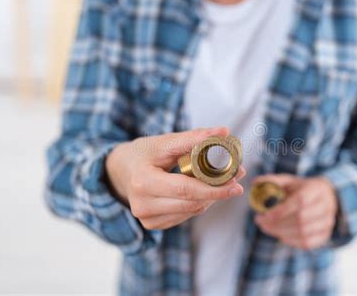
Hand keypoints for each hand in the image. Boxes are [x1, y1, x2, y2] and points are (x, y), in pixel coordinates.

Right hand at [105, 127, 245, 229]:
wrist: (119, 171)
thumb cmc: (143, 153)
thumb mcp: (164, 142)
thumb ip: (193, 138)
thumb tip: (224, 131)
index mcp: (143, 181)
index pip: (185, 189)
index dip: (214, 188)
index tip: (236, 182)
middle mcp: (142, 205)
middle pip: (192, 203)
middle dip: (218, 191)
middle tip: (237, 178)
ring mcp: (146, 219)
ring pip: (192, 210)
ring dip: (211, 197)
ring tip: (224, 181)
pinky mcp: (152, 225)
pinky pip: (185, 215)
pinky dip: (199, 203)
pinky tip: (204, 190)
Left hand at [253, 174, 337, 249]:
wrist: (325, 198)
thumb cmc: (302, 189)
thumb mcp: (289, 181)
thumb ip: (272, 181)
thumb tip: (255, 182)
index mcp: (316, 189)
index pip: (299, 201)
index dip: (280, 211)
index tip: (262, 215)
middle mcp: (326, 206)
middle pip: (301, 219)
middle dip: (277, 223)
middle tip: (260, 222)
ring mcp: (328, 222)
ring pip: (303, 232)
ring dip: (281, 232)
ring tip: (267, 228)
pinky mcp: (326, 235)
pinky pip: (307, 243)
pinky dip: (291, 241)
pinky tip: (280, 235)